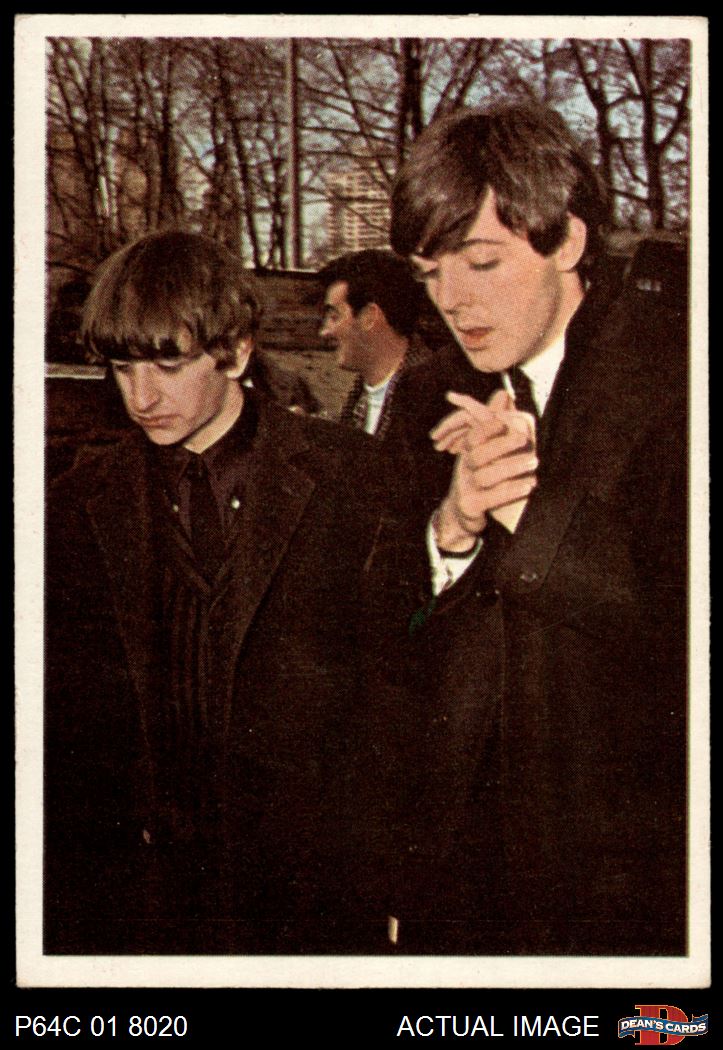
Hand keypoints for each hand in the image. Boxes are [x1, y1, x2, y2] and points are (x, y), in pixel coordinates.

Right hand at [431, 390, 537, 548]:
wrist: (462, 515)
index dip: (488, 427)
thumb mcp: (486, 450)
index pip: (474, 435)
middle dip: (501, 444)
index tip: (505, 420)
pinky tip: (529, 486)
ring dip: (511, 467)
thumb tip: (503, 393)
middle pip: (478, 453)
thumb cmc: (480, 478)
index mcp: (468, 451)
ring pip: (486, 476)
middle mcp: (464, 467)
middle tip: (524, 438)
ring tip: (534, 462)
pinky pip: (491, 497)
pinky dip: (511, 490)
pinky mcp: (471, 505)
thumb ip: (496, 423)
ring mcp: (466, 487)